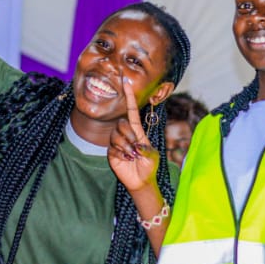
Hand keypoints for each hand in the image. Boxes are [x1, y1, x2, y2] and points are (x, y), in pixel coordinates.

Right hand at [107, 76, 159, 195]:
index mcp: (138, 131)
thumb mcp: (153, 155)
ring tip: (132, 156)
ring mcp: (117, 143)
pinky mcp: (111, 152)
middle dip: (129, 135)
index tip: (126, 83)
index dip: (129, 97)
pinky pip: (112, 147)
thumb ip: (146, 148)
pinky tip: (125, 159)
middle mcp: (126, 134)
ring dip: (125, 146)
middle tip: (136, 148)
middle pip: (122, 123)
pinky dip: (121, 154)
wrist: (141, 181)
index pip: (132, 111)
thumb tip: (135, 144)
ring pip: (116, 135)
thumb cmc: (149, 166)